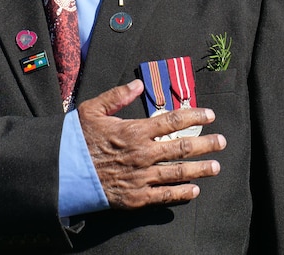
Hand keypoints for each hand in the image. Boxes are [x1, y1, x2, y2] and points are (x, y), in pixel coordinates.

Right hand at [78, 79, 225, 209]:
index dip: (195, 116)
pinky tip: (193, 190)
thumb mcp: (93, 109)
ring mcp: (141, 177)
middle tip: (221, 142)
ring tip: (216, 167)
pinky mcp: (135, 197)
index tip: (210, 116)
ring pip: (178, 172)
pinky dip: (181, 193)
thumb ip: (118, 95)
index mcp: (135, 130)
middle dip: (205, 144)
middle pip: (182, 147)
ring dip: (200, 169)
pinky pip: (164, 196)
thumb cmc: (76, 138)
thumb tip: (139, 85)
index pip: (173, 121)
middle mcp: (143, 153)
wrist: (62, 171)